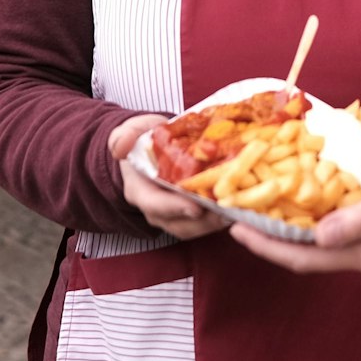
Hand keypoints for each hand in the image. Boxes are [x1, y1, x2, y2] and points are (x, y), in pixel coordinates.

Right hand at [108, 114, 227, 241]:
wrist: (146, 147)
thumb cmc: (140, 139)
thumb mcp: (129, 132)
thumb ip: (124, 137)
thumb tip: (121, 146)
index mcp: (139, 190)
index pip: (154, 204)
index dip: (174, 208)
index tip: (196, 208)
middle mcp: (156, 209)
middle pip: (179, 223)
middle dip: (204, 221)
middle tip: (228, 211)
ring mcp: (173, 215)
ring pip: (195, 228)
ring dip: (217, 222)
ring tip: (238, 210)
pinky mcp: (189, 214)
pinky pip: (204, 223)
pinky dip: (221, 218)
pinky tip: (239, 207)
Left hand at [228, 162, 360, 276]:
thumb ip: (360, 220)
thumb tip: (318, 237)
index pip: (304, 258)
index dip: (267, 246)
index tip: (235, 228)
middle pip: (306, 252)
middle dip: (270, 236)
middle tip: (239, 211)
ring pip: (319, 240)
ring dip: (290, 224)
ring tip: (261, 200)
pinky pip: (336, 227)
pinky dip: (314, 213)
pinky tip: (302, 192)